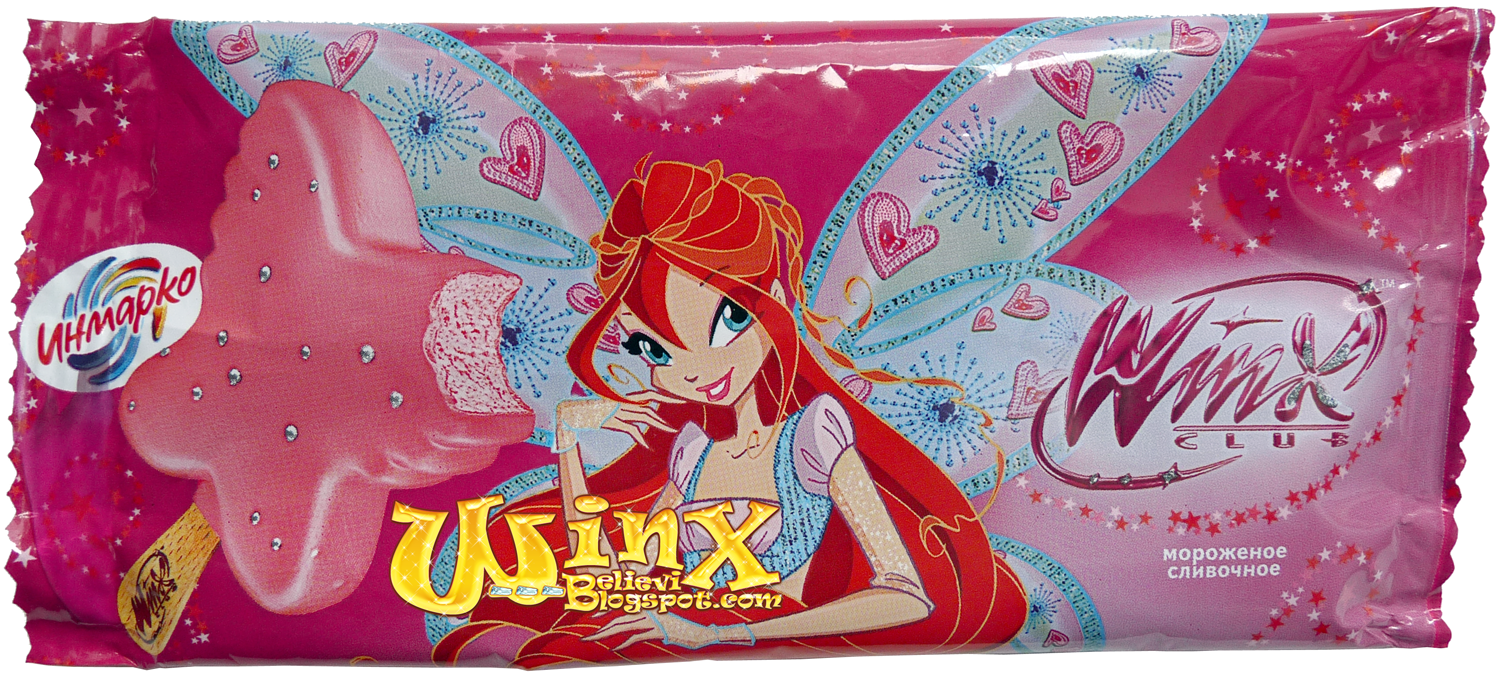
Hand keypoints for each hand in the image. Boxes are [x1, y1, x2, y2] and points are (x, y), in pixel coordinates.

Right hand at [555, 391, 681, 448]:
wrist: (568, 411)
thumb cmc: (586, 412)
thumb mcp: (607, 414)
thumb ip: (621, 417)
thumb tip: (634, 427)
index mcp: (622, 399)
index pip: (648, 393)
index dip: (664, 395)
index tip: (679, 398)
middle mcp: (622, 402)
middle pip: (649, 406)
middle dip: (666, 408)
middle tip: (682, 410)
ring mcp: (618, 410)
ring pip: (644, 415)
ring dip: (659, 424)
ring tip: (672, 430)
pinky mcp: (612, 420)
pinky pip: (630, 429)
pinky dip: (640, 438)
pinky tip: (647, 446)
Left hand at [584, 613, 718, 650]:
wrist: (703, 632)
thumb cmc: (686, 628)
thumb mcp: (668, 623)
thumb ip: (655, 624)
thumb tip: (646, 633)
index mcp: (650, 606)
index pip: (622, 607)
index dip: (605, 611)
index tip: (591, 619)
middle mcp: (650, 609)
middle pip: (618, 617)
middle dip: (600, 626)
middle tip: (586, 636)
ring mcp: (653, 619)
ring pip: (623, 625)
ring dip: (605, 633)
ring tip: (592, 639)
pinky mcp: (658, 629)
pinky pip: (636, 636)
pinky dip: (624, 643)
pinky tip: (614, 648)